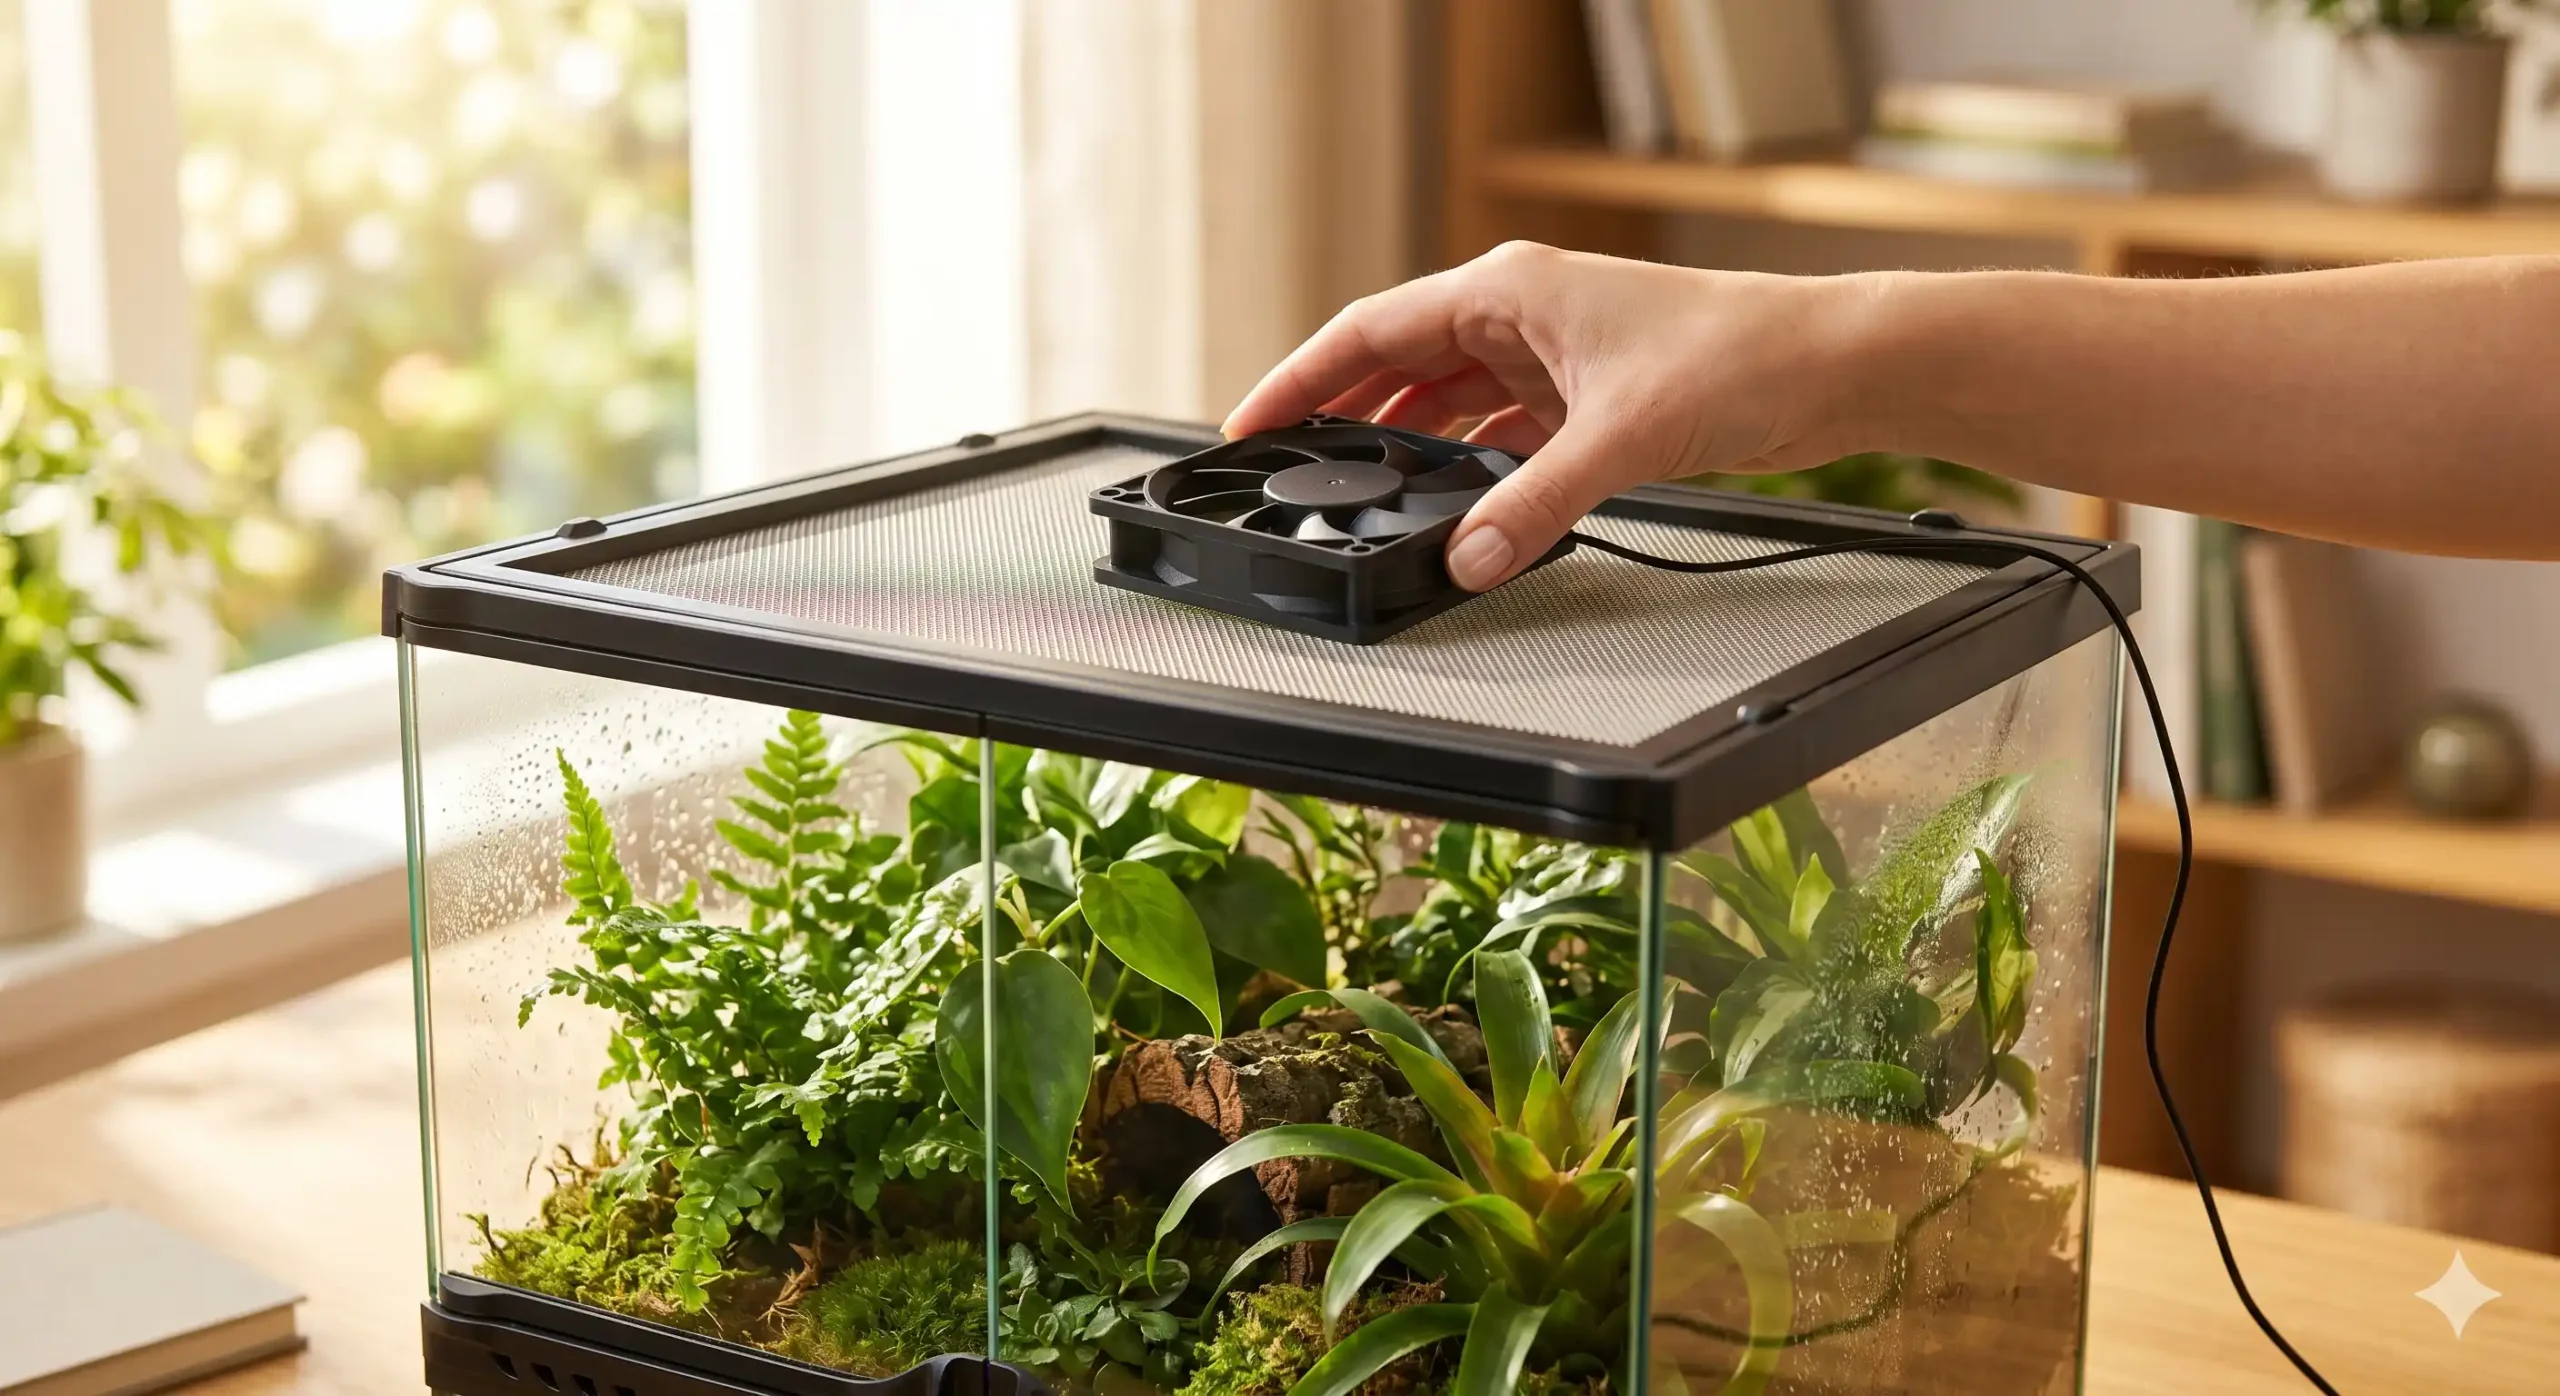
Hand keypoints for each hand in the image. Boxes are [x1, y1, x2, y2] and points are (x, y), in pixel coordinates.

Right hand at [1223, 242, 1885, 589]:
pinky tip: (1453, 503)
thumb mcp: (1619, 439)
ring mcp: (1552, 355)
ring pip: (1448, 401)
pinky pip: (1499, 432)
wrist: (1829, 365)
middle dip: (1342, 416)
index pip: (1369, 331)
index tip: (1248, 424)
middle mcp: (1521, 314)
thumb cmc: (1740, 355)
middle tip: (1285, 470)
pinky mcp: (1586, 396)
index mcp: (1507, 291)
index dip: (1300, 379)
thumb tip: (1468, 561)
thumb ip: (1533, 507)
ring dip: (1406, 444)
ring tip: (1357, 493)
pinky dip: (1469, 465)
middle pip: (1398, 365)